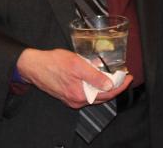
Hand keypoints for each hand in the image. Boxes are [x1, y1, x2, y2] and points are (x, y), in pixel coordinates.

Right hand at [15, 48, 131, 108]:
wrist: (33, 66)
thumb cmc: (53, 62)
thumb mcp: (76, 64)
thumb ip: (93, 75)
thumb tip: (109, 85)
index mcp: (80, 94)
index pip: (107, 94)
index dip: (120, 86)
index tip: (129, 77)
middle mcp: (76, 100)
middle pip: (102, 96)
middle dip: (115, 87)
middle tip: (123, 76)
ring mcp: (71, 99)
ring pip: (94, 95)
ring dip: (105, 87)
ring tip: (113, 76)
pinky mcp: (67, 95)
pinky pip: (86, 93)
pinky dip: (94, 87)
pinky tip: (97, 78)